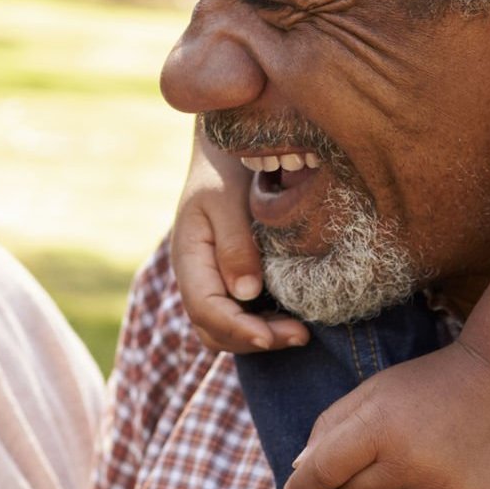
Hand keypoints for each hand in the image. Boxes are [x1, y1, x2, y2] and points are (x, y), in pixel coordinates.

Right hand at [172, 131, 307, 353]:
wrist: (226, 149)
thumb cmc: (224, 167)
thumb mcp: (226, 199)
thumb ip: (235, 245)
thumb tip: (247, 294)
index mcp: (188, 257)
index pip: (205, 308)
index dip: (237, 329)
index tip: (270, 337)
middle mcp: (197, 276)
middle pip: (214, 329)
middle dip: (254, 340)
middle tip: (301, 335)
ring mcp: (213, 280)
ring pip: (226, 329)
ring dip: (261, 337)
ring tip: (301, 332)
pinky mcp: (233, 278)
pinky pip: (242, 314)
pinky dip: (264, 324)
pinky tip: (294, 318)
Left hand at [280, 341, 489, 488]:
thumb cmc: (430, 385)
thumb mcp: (373, 390)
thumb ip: (330, 426)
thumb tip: (299, 474)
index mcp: (378, 424)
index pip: (321, 472)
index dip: (303, 486)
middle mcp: (409, 459)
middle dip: (357, 481)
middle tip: (388, 454)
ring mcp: (441, 488)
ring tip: (421, 461)